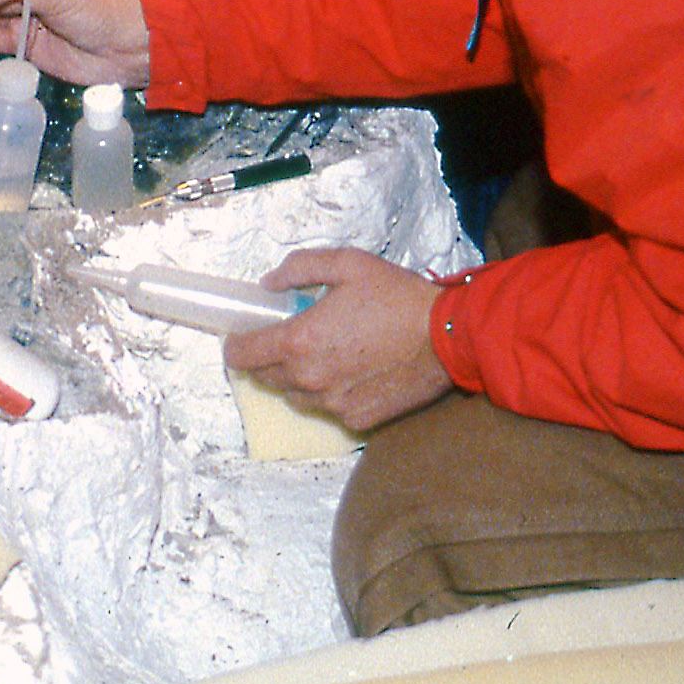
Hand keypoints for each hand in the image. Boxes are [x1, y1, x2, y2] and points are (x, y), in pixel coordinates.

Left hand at [224, 248, 452, 430]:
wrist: (447, 336)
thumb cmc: (396, 296)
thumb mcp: (346, 264)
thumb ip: (299, 268)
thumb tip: (269, 283)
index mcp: (298, 342)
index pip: (242, 355)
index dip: (236, 344)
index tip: (244, 335)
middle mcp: (308, 379)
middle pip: (265, 377)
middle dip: (270, 357)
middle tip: (293, 337)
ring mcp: (332, 404)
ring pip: (295, 395)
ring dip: (299, 377)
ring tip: (326, 353)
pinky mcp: (356, 419)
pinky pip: (328, 407)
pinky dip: (331, 392)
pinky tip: (353, 372)